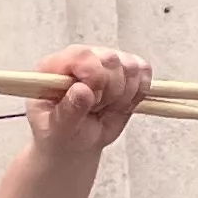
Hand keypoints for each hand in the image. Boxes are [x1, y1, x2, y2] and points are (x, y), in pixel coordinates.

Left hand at [27, 44, 151, 154]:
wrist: (75, 143)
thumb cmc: (60, 135)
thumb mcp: (58, 130)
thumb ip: (68, 111)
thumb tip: (82, 90)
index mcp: (53, 68)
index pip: (81, 54)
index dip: (93, 76)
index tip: (91, 99)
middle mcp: (81, 59)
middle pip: (111, 59)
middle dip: (109, 90)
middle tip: (95, 108)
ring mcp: (105, 62)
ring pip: (131, 65)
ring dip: (123, 94)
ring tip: (104, 108)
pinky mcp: (126, 70)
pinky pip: (144, 71)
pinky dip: (138, 92)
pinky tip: (120, 104)